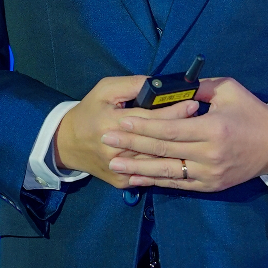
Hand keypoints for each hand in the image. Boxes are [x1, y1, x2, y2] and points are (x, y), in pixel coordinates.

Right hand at [55, 75, 202, 188]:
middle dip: (180, 130)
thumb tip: (158, 84)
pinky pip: (149, 177)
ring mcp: (119, 170)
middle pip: (155, 142)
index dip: (172, 111)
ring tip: (195, 138)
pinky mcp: (121, 182)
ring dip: (177, 150)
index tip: (193, 104)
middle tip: (200, 120)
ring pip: (156, 163)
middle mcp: (115, 150)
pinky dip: (166, 168)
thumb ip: (132, 85)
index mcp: (110, 124)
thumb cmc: (90, 111)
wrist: (68, 144)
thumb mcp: (105, 89)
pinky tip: (182, 159)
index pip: (148, 119)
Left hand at [102, 76, 267, 191]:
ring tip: (113, 163)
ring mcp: (208, 174)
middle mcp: (208, 154)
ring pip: (167, 171)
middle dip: (132, 144)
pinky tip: (136, 178)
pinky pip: (177, 184)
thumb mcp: (229, 91)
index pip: (170, 129)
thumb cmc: (252, 113)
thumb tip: (171, 85)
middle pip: (163, 150)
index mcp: (213, 128)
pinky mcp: (209, 186)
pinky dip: (155, 181)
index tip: (121, 121)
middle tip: (107, 139)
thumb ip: (199, 88)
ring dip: (137, 168)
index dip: (143, 126)